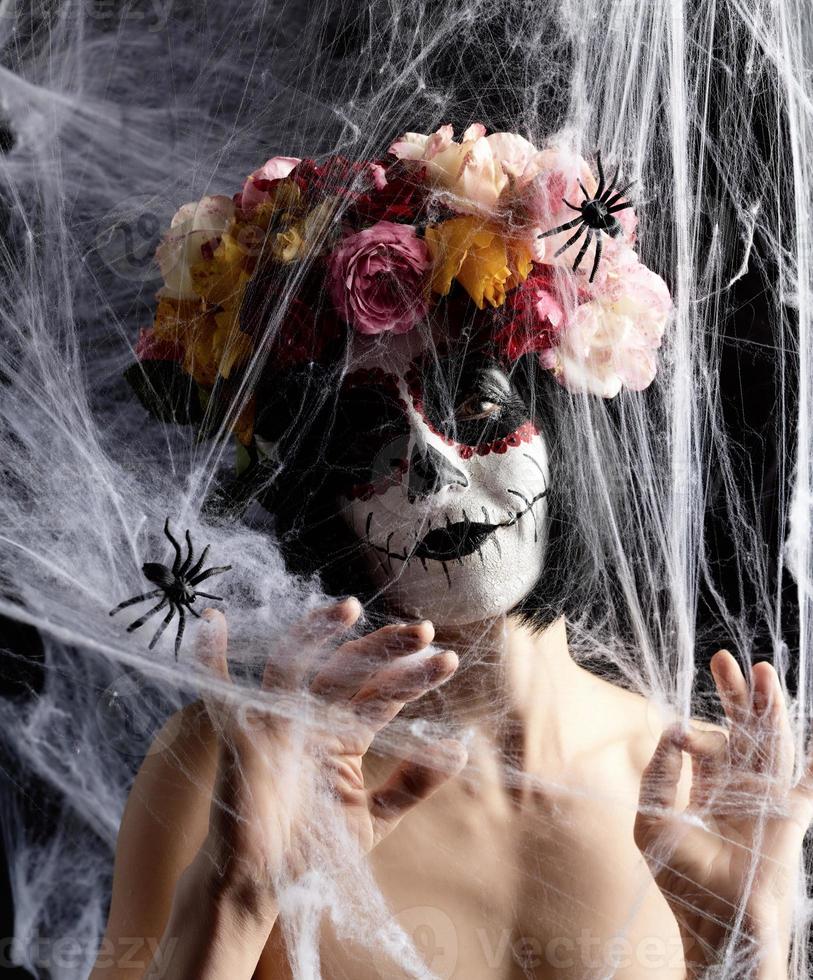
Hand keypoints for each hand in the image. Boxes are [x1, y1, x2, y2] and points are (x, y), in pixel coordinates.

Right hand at [190, 599, 465, 920]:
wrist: (263, 890)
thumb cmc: (315, 852)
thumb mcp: (376, 816)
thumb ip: (414, 783)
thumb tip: (460, 750)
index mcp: (343, 736)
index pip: (382, 696)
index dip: (412, 676)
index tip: (447, 660)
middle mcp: (311, 721)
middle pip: (350, 672)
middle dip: (384, 649)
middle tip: (423, 630)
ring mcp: (276, 724)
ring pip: (298, 666)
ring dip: (317, 633)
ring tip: (348, 607)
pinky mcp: (241, 737)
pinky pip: (221, 691)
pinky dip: (210, 658)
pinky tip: (213, 622)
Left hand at [634, 651, 812, 978]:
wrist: (719, 919)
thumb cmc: (680, 875)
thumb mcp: (652, 816)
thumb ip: (659, 771)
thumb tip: (672, 728)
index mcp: (706, 786)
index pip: (705, 741)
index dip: (695, 733)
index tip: (684, 737)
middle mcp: (739, 786)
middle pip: (741, 729)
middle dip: (735, 695)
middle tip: (724, 660)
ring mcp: (767, 797)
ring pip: (771, 741)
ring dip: (769, 707)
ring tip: (764, 671)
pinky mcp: (791, 812)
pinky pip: (808, 779)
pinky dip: (812, 756)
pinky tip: (810, 725)